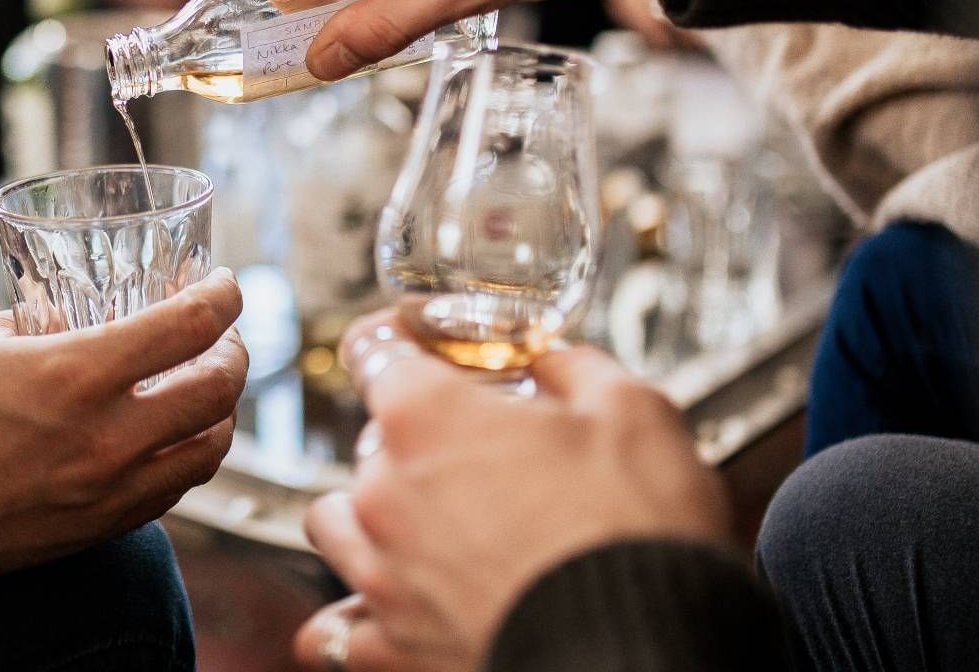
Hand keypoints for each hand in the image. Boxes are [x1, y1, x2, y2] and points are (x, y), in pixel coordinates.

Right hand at [0, 270, 247, 658]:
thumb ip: (30, 325)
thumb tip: (68, 317)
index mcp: (72, 375)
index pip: (186, 327)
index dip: (222, 298)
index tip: (225, 285)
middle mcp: (104, 437)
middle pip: (217, 391)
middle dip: (233, 353)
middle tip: (221, 336)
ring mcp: (106, 492)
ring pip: (208, 451)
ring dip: (219, 413)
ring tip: (203, 388)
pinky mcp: (96, 529)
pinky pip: (172, 491)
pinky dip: (185, 457)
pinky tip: (167, 438)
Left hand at [292, 312, 729, 670]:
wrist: (644, 649)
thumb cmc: (636, 533)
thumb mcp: (631, 410)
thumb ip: (572, 369)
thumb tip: (552, 363)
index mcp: (426, 416)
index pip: (375, 349)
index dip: (398, 338)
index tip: (414, 342)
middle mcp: (383, 490)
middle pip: (370, 442)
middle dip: (419, 442)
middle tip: (481, 456)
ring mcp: (379, 573)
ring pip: (333, 524)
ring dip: (369, 517)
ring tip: (421, 526)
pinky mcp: (391, 649)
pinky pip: (334, 632)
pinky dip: (356, 617)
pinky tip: (390, 607)